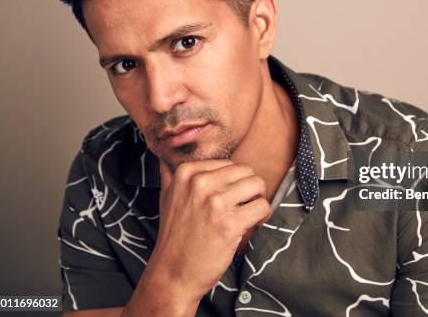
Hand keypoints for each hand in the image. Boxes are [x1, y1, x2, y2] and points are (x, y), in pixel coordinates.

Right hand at [151, 159, 271, 301]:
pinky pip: (262, 207)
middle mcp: (200, 183)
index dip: (234, 183)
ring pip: (258, 185)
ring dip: (257, 201)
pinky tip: (250, 226)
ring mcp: (215, 203)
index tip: (227, 199)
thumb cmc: (174, 236)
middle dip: (249, 189)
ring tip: (247, 215)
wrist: (173, 273)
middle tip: (240, 208)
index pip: (229, 163)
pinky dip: (262, 216)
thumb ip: (170, 174)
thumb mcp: (166, 198)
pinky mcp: (229, 224)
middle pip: (247, 171)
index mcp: (186, 172)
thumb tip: (164, 154)